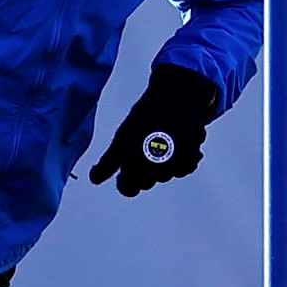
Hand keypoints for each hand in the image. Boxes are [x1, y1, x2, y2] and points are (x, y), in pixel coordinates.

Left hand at [88, 64, 220, 195]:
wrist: (175, 97)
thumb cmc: (145, 117)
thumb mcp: (121, 138)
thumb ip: (108, 162)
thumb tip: (94, 179)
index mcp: (135, 164)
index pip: (129, 189)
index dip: (125, 180)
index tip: (125, 170)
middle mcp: (156, 168)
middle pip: (147, 183)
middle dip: (143, 171)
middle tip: (143, 148)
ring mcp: (175, 164)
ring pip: (166, 176)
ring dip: (161, 165)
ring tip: (159, 142)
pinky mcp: (192, 157)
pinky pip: (184, 168)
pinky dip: (179, 160)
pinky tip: (175, 145)